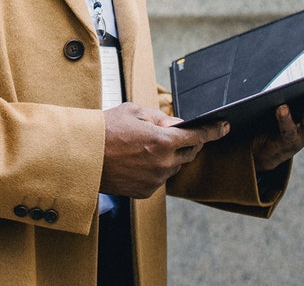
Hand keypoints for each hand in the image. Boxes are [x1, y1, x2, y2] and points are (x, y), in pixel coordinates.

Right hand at [101, 102, 229, 197]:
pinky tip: (137, 161)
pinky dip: (156, 169)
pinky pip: (159, 179)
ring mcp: (155, 180)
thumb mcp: (132, 112)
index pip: (197, 136)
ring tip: (146, 147)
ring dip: (170, 156)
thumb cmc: (104, 129)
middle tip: (175, 134)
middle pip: (189, 153)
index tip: (223, 127)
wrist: (81, 155)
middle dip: (188, 142)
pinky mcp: (146, 191)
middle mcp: (163, 163)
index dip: (213, 130)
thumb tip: (177, 124)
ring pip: (174, 167)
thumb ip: (159, 118)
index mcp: (162, 141)